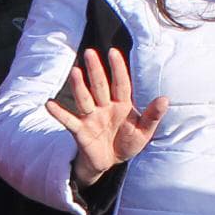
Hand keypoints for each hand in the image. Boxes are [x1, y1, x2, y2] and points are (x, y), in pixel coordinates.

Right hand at [42, 47, 165, 188]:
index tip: (113, 52)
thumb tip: (165, 99)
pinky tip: (49, 104)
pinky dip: (59, 113)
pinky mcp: (80, 130)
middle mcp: (104, 107)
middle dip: (95, 70)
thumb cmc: (127, 143)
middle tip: (90, 52)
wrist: (110, 162)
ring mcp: (91, 117)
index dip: (118, 68)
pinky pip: (68, 120)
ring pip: (84, 98)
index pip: (120, 83)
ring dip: (79, 86)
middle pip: (99, 85)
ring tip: (74, 71)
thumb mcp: (144, 132)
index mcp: (122, 105)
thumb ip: (153, 116)